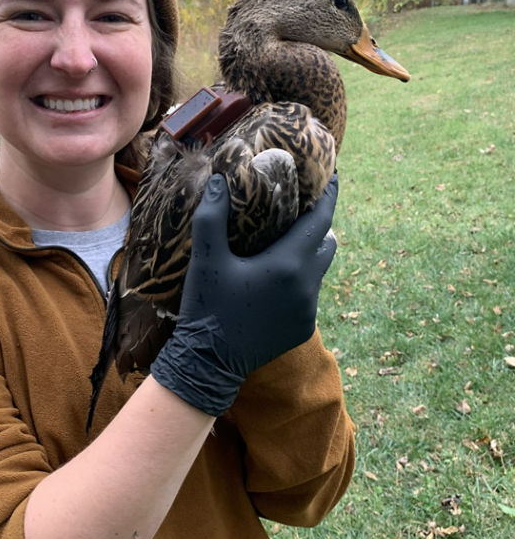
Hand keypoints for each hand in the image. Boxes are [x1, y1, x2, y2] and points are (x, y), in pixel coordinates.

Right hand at [150, 173, 337, 415]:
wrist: (209, 363)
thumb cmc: (208, 308)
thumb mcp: (206, 261)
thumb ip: (211, 217)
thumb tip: (218, 180)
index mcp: (288, 264)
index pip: (321, 220)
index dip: (328, 196)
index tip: (332, 176)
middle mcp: (307, 286)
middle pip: (327, 243)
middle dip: (319, 225)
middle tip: (301, 210)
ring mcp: (308, 311)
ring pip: (319, 270)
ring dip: (309, 254)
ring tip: (287, 243)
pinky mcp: (302, 328)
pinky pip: (309, 295)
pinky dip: (299, 282)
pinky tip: (276, 280)